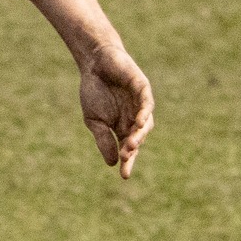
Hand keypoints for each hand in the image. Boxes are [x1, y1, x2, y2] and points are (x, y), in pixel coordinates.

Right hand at [78, 45, 152, 178]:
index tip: (123, 176)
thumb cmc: (94, 91)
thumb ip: (104, 139)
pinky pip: (146, 103)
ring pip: (145, 123)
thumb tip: (112, 163)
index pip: (128, 148)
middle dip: (133, 147)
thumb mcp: (94, 120)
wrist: (94, 64)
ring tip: (132, 144)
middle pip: (139, 137)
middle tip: (126, 156)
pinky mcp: (142, 88)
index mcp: (122, 126)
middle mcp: (134, 117)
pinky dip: (144, 113)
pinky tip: (139, 122)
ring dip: (140, 134)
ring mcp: (140, 103)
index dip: (127, 161)